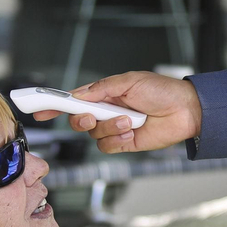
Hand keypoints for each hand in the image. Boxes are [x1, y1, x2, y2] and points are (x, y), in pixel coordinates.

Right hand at [33, 71, 201, 153]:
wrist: (186, 110)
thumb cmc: (162, 90)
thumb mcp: (130, 81)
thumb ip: (102, 88)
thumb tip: (78, 94)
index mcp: (105, 93)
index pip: (74, 99)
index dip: (55, 105)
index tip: (40, 110)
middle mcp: (107, 111)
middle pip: (78, 120)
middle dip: (81, 119)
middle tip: (92, 116)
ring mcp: (115, 128)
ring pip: (94, 134)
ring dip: (109, 127)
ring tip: (128, 120)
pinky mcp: (125, 142)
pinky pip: (108, 146)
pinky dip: (117, 139)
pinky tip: (132, 131)